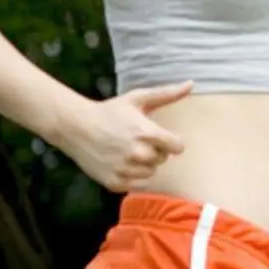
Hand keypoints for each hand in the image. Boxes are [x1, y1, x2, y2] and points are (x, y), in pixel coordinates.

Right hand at [57, 80, 193, 191]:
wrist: (77, 127)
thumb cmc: (111, 111)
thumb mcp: (138, 98)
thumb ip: (167, 94)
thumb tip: (192, 84)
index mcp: (147, 133)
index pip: (177, 147)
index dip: (171, 141)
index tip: (161, 137)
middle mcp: (138, 154)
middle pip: (163, 159)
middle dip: (155, 150)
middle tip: (137, 140)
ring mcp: (126, 170)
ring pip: (150, 173)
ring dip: (144, 164)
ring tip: (128, 150)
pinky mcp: (115, 183)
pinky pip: (135, 184)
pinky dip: (131, 175)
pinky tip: (120, 161)